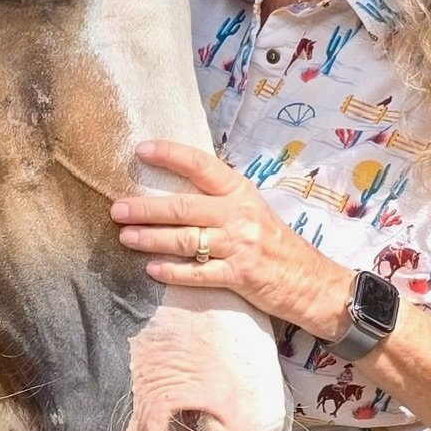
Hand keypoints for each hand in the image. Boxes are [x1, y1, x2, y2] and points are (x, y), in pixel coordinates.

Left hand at [111, 140, 351, 337]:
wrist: (313, 281)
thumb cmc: (274, 243)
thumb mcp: (251, 211)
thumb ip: (217, 200)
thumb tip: (171, 190)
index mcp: (241, 193)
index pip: (202, 166)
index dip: (171, 156)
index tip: (141, 149)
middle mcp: (239, 215)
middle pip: (183, 208)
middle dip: (145, 208)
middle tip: (117, 208)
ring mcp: (240, 246)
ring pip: (185, 240)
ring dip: (150, 239)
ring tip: (124, 236)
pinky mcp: (240, 276)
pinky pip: (198, 274)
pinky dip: (172, 272)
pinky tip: (150, 269)